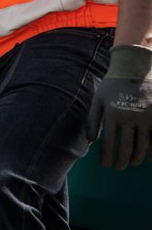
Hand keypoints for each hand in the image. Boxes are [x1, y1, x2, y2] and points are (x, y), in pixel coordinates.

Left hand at [86, 44, 151, 168]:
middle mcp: (129, 118)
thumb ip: (93, 120)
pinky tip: (148, 156)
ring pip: (142, 145)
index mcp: (112, 115)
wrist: (134, 69)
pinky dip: (151, 149)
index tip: (105, 165)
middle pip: (126, 147)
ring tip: (132, 163)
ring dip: (137, 158)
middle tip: (119, 168)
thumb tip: (90, 141)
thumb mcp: (98, 99)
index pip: (108, 142)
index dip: (106, 156)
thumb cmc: (112, 85)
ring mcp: (145, 117)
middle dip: (122, 160)